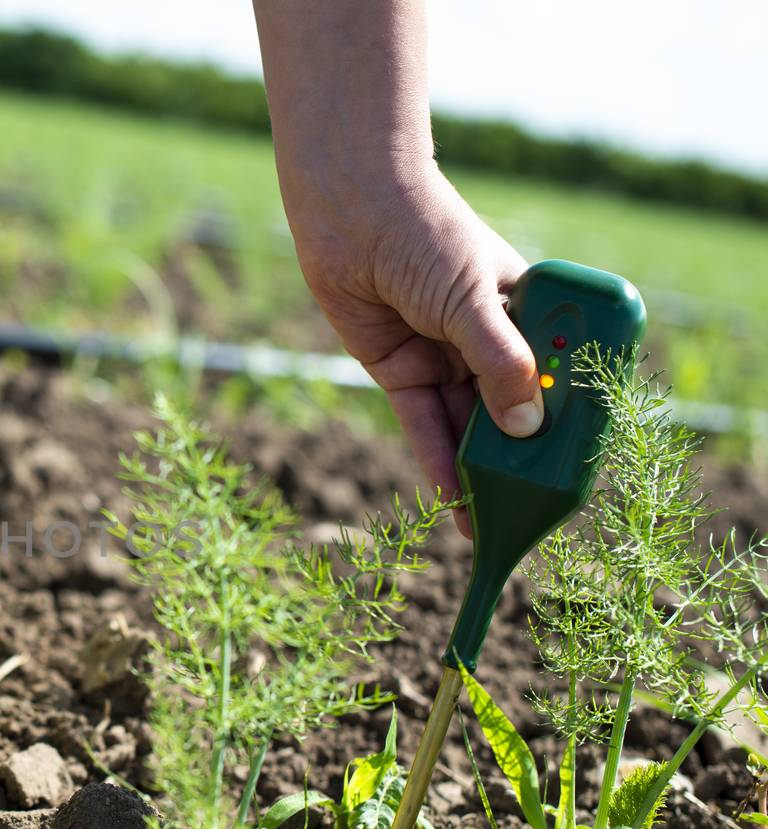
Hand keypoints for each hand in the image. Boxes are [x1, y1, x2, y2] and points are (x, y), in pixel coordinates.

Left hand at [282, 166, 539, 535]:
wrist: (350, 210)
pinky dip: (439, 460)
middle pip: (511, 408)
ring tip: (495, 520)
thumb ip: (499, 364)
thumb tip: (526, 428)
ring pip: (468, 424)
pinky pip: (424, 424)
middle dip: (521, 458)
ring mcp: (443, 355)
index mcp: (525, 308)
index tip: (576, 466)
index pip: (557, 372)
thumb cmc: (424, 233)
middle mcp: (486, 336)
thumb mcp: (473, 300)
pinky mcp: (400, 370)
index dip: (567, 419)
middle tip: (533, 509)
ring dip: (480, 470)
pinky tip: (456, 497)